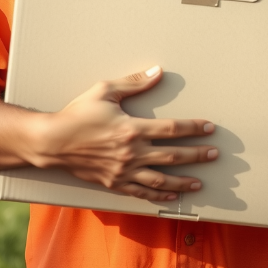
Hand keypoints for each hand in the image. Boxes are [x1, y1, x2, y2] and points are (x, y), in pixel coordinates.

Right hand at [28, 66, 217, 200]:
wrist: (52, 141)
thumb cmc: (78, 113)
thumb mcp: (105, 90)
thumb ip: (134, 83)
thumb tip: (158, 71)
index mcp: (132, 128)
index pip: (172, 129)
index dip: (193, 128)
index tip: (209, 128)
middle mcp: (131, 153)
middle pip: (173, 156)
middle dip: (196, 155)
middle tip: (214, 154)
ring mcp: (123, 171)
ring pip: (161, 179)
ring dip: (182, 181)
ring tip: (199, 182)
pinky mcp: (114, 183)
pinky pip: (141, 192)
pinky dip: (158, 196)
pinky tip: (170, 196)